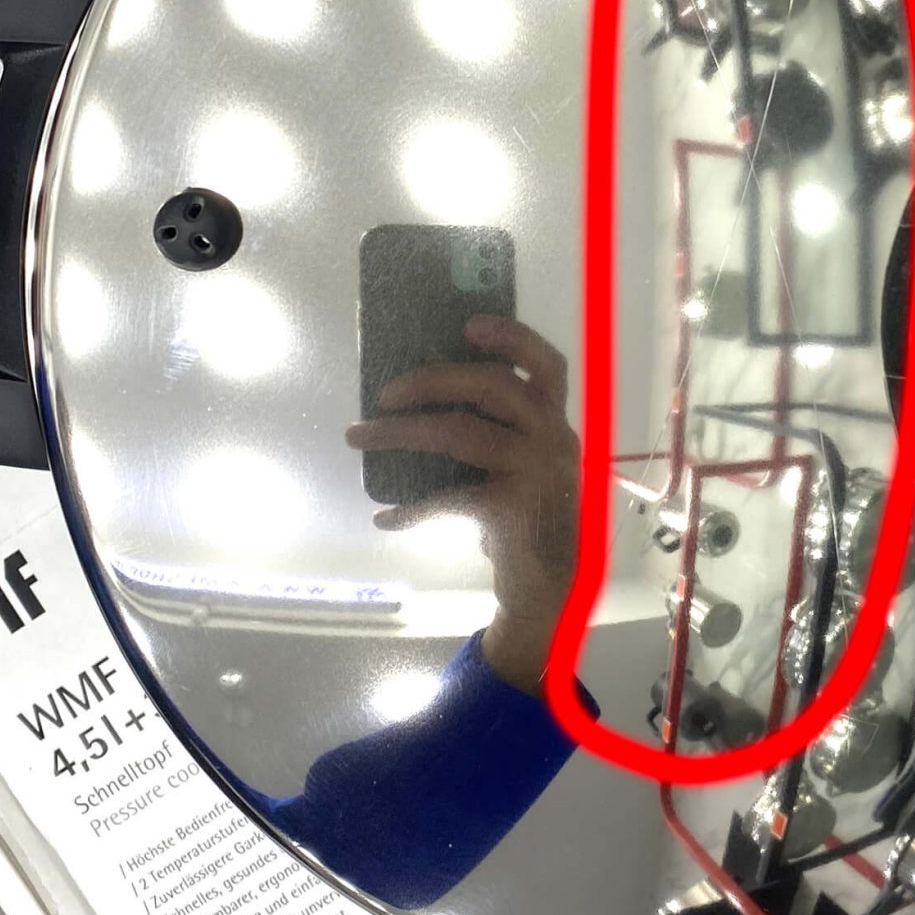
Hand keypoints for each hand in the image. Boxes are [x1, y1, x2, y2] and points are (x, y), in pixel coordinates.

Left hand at [344, 316, 579, 693]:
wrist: (547, 589)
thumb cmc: (522, 518)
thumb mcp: (516, 467)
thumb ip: (491, 432)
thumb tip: (417, 402)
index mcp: (554, 421)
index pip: (546, 364)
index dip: (511, 337)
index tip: (467, 324)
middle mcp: (554, 438)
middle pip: (491, 385)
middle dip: (430, 380)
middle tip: (384, 393)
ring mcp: (537, 472)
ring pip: (459, 432)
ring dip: (399, 433)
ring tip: (359, 436)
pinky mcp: (514, 509)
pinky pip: (449, 496)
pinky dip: (411, 507)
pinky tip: (386, 518)